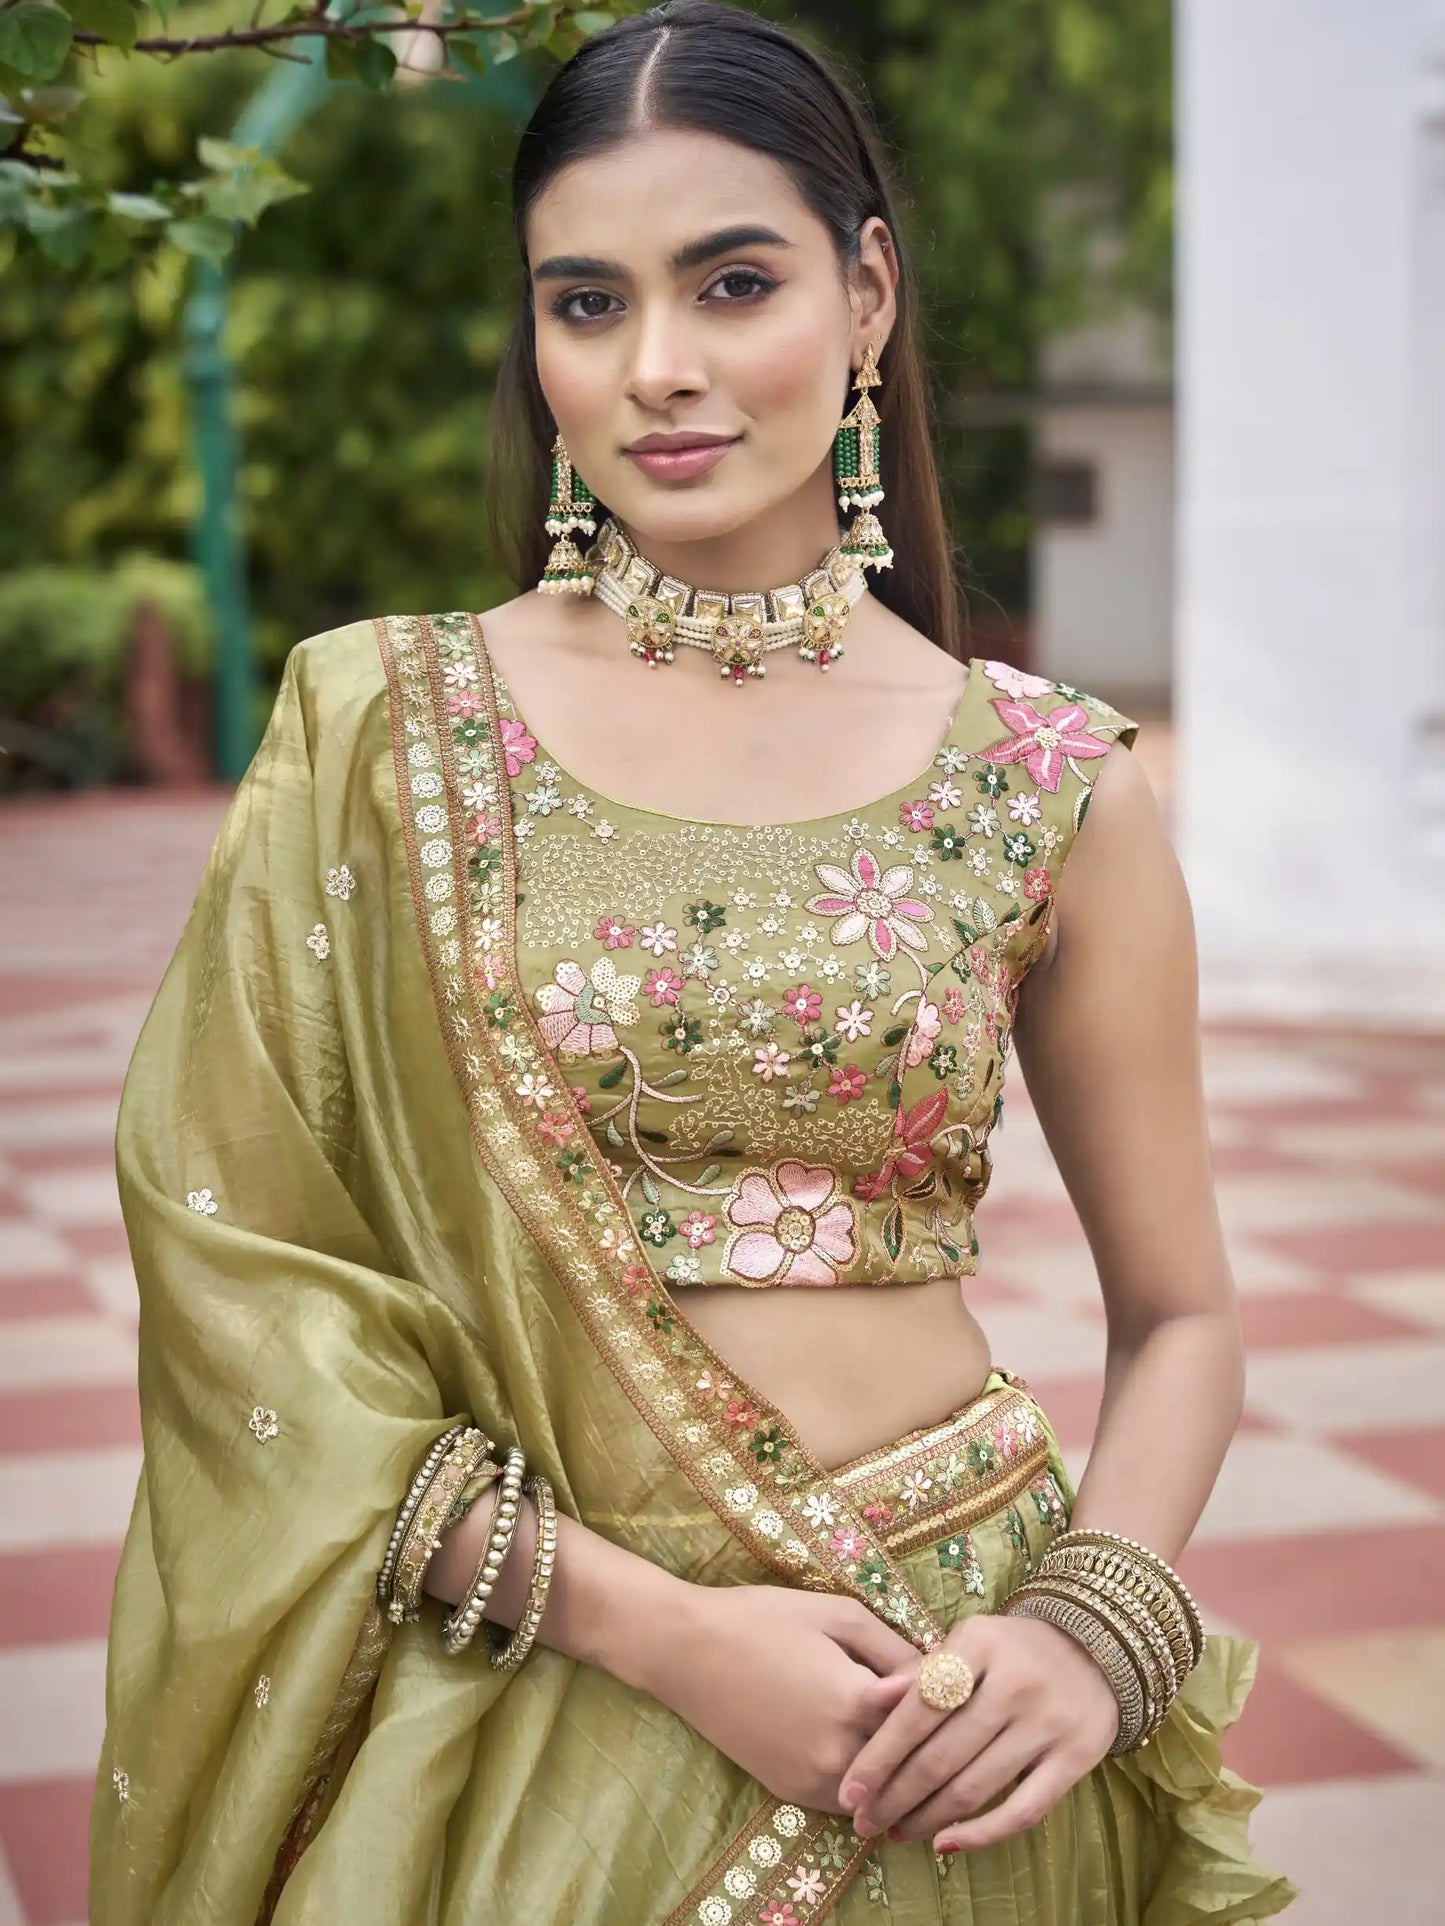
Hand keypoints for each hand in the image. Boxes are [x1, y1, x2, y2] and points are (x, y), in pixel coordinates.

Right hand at [640, 1582, 919, 1814]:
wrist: (687, 1651)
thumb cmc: (763, 1619)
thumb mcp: (837, 1614)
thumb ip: (893, 1646)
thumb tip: (936, 1671)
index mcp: (857, 1701)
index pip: (928, 1716)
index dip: (945, 1699)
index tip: (955, 1685)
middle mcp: (840, 1751)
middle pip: (909, 1759)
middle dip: (928, 1739)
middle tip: (943, 1718)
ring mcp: (812, 1778)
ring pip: (881, 1791)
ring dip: (898, 1771)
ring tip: (908, 1740)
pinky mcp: (790, 1791)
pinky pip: (846, 1800)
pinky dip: (866, 1785)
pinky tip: (869, 1755)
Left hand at [836, 1613, 1119, 1852]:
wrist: (1097, 1646)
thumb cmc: (1012, 1649)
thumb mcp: (969, 1640)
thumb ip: (923, 1672)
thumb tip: (870, 1704)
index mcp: (979, 1644)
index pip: (917, 1709)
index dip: (879, 1756)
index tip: (848, 1791)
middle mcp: (1014, 1682)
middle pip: (941, 1754)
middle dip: (895, 1796)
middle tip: (864, 1822)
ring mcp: (1048, 1722)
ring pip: (975, 1786)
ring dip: (927, 1818)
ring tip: (895, 1831)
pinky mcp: (1076, 1758)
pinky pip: (1023, 1810)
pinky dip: (981, 1834)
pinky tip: (945, 1844)